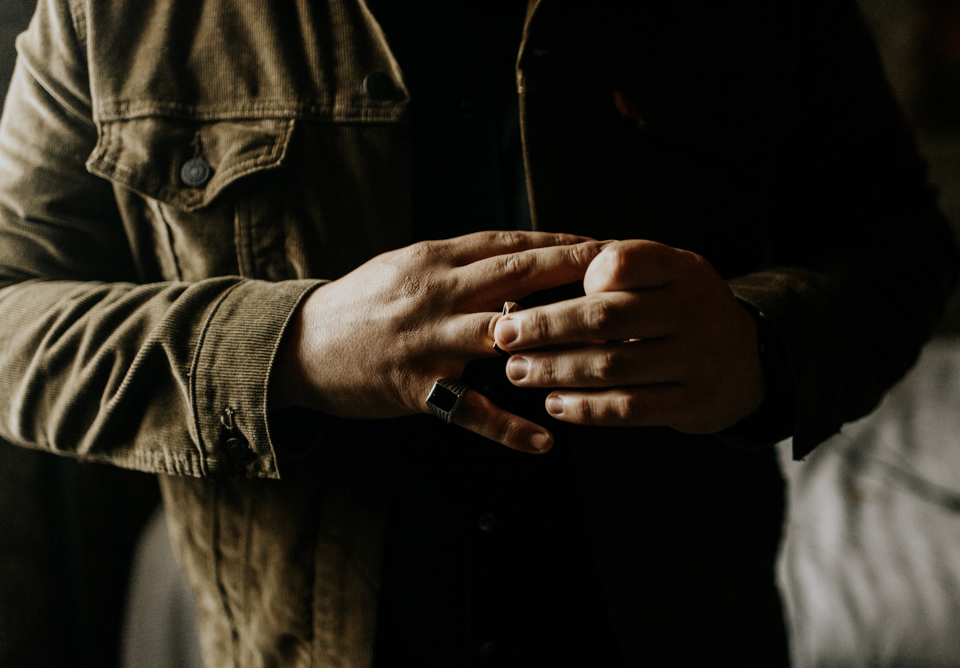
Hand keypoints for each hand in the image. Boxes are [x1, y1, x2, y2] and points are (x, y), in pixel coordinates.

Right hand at [270, 231, 609, 452]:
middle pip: (515, 277)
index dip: (557, 244)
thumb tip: (517, 261)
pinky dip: (509, 428)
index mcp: (432, 260)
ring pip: (502, 336)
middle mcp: (434, 294)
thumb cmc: (361, 304)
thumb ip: (458, 264)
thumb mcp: (406, 269)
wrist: (299, 345)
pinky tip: (545, 441)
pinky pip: (470, 411)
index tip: (601, 244)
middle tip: (622, 278)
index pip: (506, 244)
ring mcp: (427, 342)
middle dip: (573, 274)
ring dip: (556, 343)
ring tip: (606, 353)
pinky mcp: (416, 388)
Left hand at [493, 240, 764, 433]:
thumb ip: (616, 274)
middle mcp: (694, 309)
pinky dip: (586, 408)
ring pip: (612, 367)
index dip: (575, 275)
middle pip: (606, 317)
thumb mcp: (664, 276)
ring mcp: (699, 358)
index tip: (534, 287)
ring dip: (555, 371)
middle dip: (546, 328)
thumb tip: (533, 291)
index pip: (624, 261)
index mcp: (680, 268)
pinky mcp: (695, 402)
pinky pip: (630, 408)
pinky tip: (555, 404)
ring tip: (518, 372)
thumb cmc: (679, 309)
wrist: (748, 359)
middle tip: (504, 336)